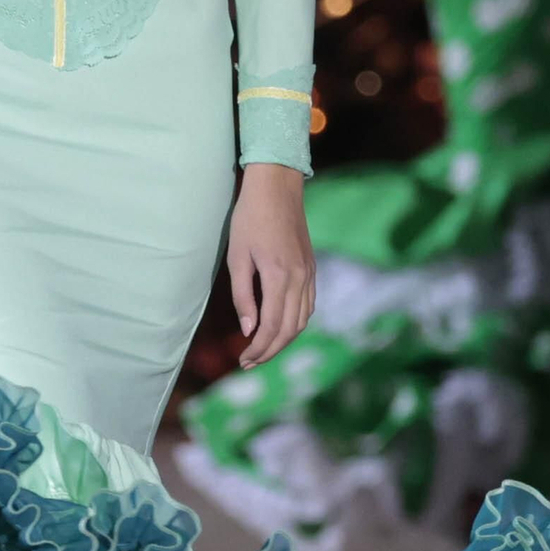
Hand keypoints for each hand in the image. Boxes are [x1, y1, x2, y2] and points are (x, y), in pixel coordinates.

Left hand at [227, 163, 314, 368]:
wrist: (277, 187)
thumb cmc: (250, 218)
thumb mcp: (237, 257)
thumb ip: (243, 296)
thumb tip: (248, 330)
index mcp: (279, 277)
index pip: (271, 327)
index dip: (258, 349)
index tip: (242, 361)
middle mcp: (299, 279)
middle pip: (289, 329)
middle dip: (270, 351)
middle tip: (249, 363)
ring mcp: (309, 274)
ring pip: (302, 320)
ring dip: (284, 340)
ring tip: (263, 351)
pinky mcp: (311, 268)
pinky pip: (308, 305)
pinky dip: (295, 323)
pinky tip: (280, 327)